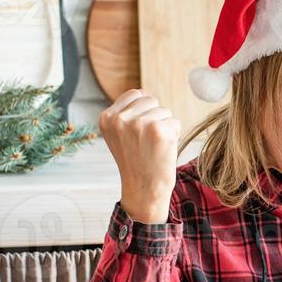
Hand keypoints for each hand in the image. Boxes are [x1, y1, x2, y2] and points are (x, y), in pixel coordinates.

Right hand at [98, 89, 179, 222]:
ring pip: (164, 111)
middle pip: (151, 100)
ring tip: (154, 147)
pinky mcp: (159, 130)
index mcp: (106, 117)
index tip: (139, 133)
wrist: (144, 189)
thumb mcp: (120, 135)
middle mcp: (120, 119)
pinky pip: (175, 122)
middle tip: (147, 142)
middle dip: (154, 118)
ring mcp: (139, 123)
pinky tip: (163, 150)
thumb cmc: (136, 161)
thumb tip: (143, 92)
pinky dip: (174, 135)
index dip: (143, 111)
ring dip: (164, 127)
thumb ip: (127, 112)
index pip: (135, 94)